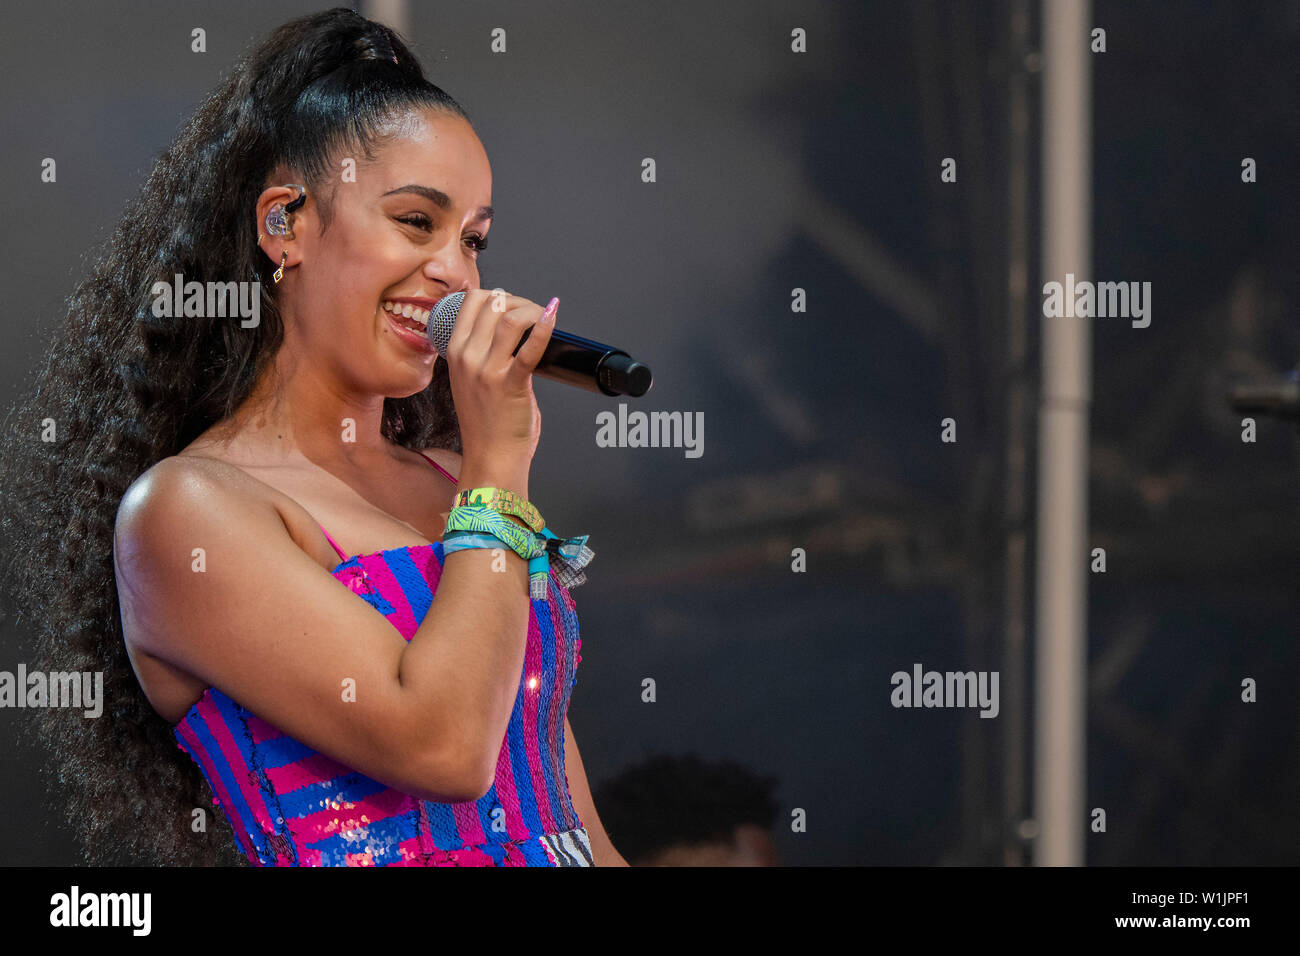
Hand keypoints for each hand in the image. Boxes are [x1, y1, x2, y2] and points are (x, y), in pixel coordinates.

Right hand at [443, 290, 558, 479]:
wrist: (491, 456)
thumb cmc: (485, 422)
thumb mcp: (469, 380)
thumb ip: (481, 353)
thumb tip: (508, 328)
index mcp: (454, 352)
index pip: (470, 301)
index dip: (496, 294)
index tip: (512, 304)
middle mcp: (467, 357)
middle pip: (493, 304)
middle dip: (518, 301)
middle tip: (533, 312)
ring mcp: (487, 370)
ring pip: (510, 318)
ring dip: (532, 310)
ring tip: (543, 317)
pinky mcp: (511, 384)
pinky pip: (530, 348)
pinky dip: (545, 327)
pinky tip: (553, 317)